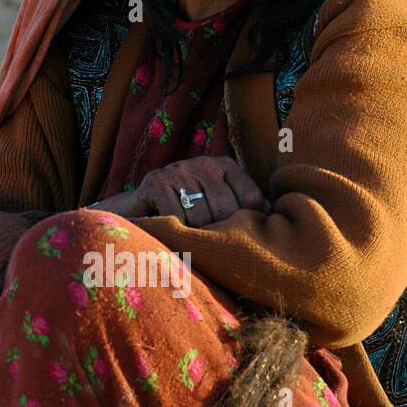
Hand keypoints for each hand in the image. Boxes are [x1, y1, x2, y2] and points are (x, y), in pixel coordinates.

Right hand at [132, 156, 268, 225]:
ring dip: (194, 235)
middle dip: (217, 233)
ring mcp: (179, 169)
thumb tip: (271, 216)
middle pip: (226, 210)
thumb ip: (243, 206)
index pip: (251, 198)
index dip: (245, 223)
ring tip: (189, 237)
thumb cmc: (184, 211)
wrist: (135, 209)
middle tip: (207, 243)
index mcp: (225, 165)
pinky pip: (176, 218)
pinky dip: (175, 231)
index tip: (235, 236)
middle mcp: (204, 163)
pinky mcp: (156, 182)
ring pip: (201, 217)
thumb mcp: (215, 203)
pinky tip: (171, 230)